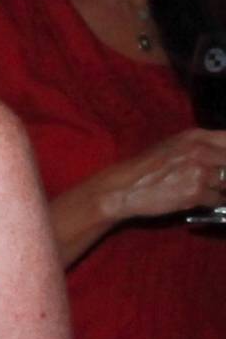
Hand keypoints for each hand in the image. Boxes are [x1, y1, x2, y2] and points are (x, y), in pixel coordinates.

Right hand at [100, 126, 225, 223]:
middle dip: (225, 174)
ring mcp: (200, 171)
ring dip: (220, 190)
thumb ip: (201, 147)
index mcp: (195, 136)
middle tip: (219, 181)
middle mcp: (200, 150)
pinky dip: (211, 202)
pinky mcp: (196, 193)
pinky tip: (198, 201)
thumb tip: (223, 157)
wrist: (122, 189)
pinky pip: (218, 200)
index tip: (222, 165)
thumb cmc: (144, 168)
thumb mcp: (172, 147)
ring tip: (204, 191)